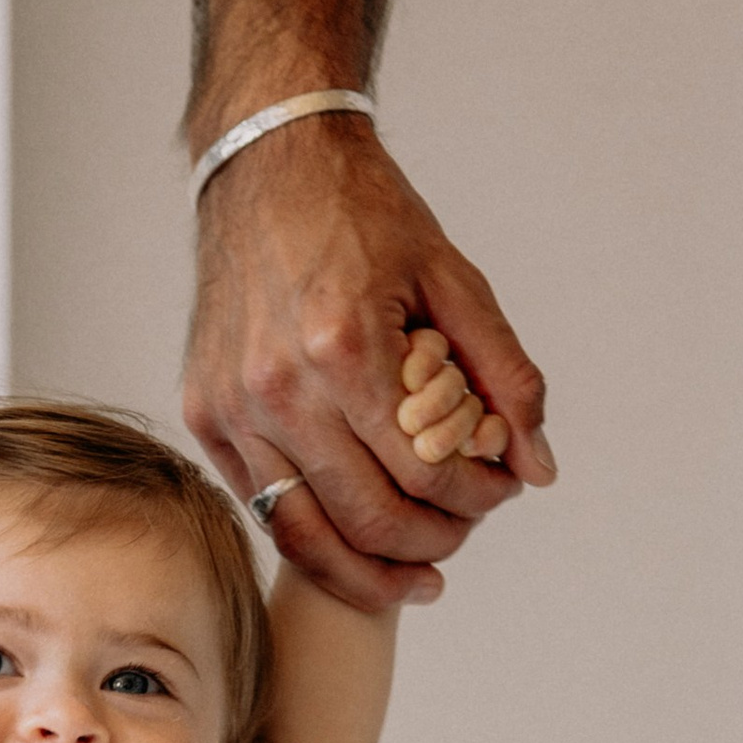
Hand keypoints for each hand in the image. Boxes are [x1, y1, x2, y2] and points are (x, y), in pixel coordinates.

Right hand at [183, 112, 553, 611]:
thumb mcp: (454, 279)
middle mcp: (279, 388)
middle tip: (464, 532)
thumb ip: (505, 375)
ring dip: (372, 570)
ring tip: (417, 576)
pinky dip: (316, 537)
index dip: (478, 496)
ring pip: (307, 535)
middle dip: (435, 540)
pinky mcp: (206, 416)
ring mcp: (233, 408)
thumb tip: (536, 466)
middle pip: (370, 518)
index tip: (501, 488)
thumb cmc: (362, 215)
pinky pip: (265, 506)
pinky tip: (357, 543)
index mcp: (345, 347)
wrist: (267, 166)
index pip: (426, 471)